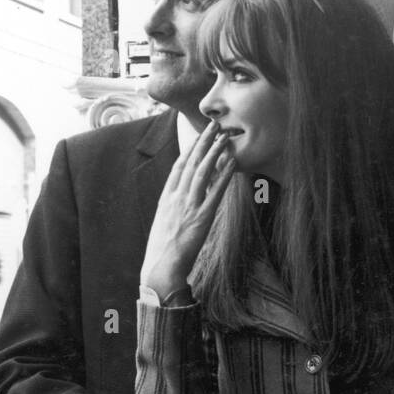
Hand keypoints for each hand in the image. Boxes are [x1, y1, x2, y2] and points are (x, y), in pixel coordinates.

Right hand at [140, 121, 235, 297]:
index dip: (190, 149)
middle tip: (214, 125)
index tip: (198, 137)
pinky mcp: (202, 218)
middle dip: (203, 142)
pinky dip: (224, 175)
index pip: (179, 167)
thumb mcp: (163, 225)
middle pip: (191, 162)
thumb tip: (180, 205)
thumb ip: (172, 211)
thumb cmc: (162, 251)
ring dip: (214, 151)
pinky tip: (231, 162)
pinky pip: (215, 192)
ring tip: (224, 137)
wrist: (161, 267)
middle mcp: (177, 197)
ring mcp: (189, 206)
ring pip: (203, 171)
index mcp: (166, 198)